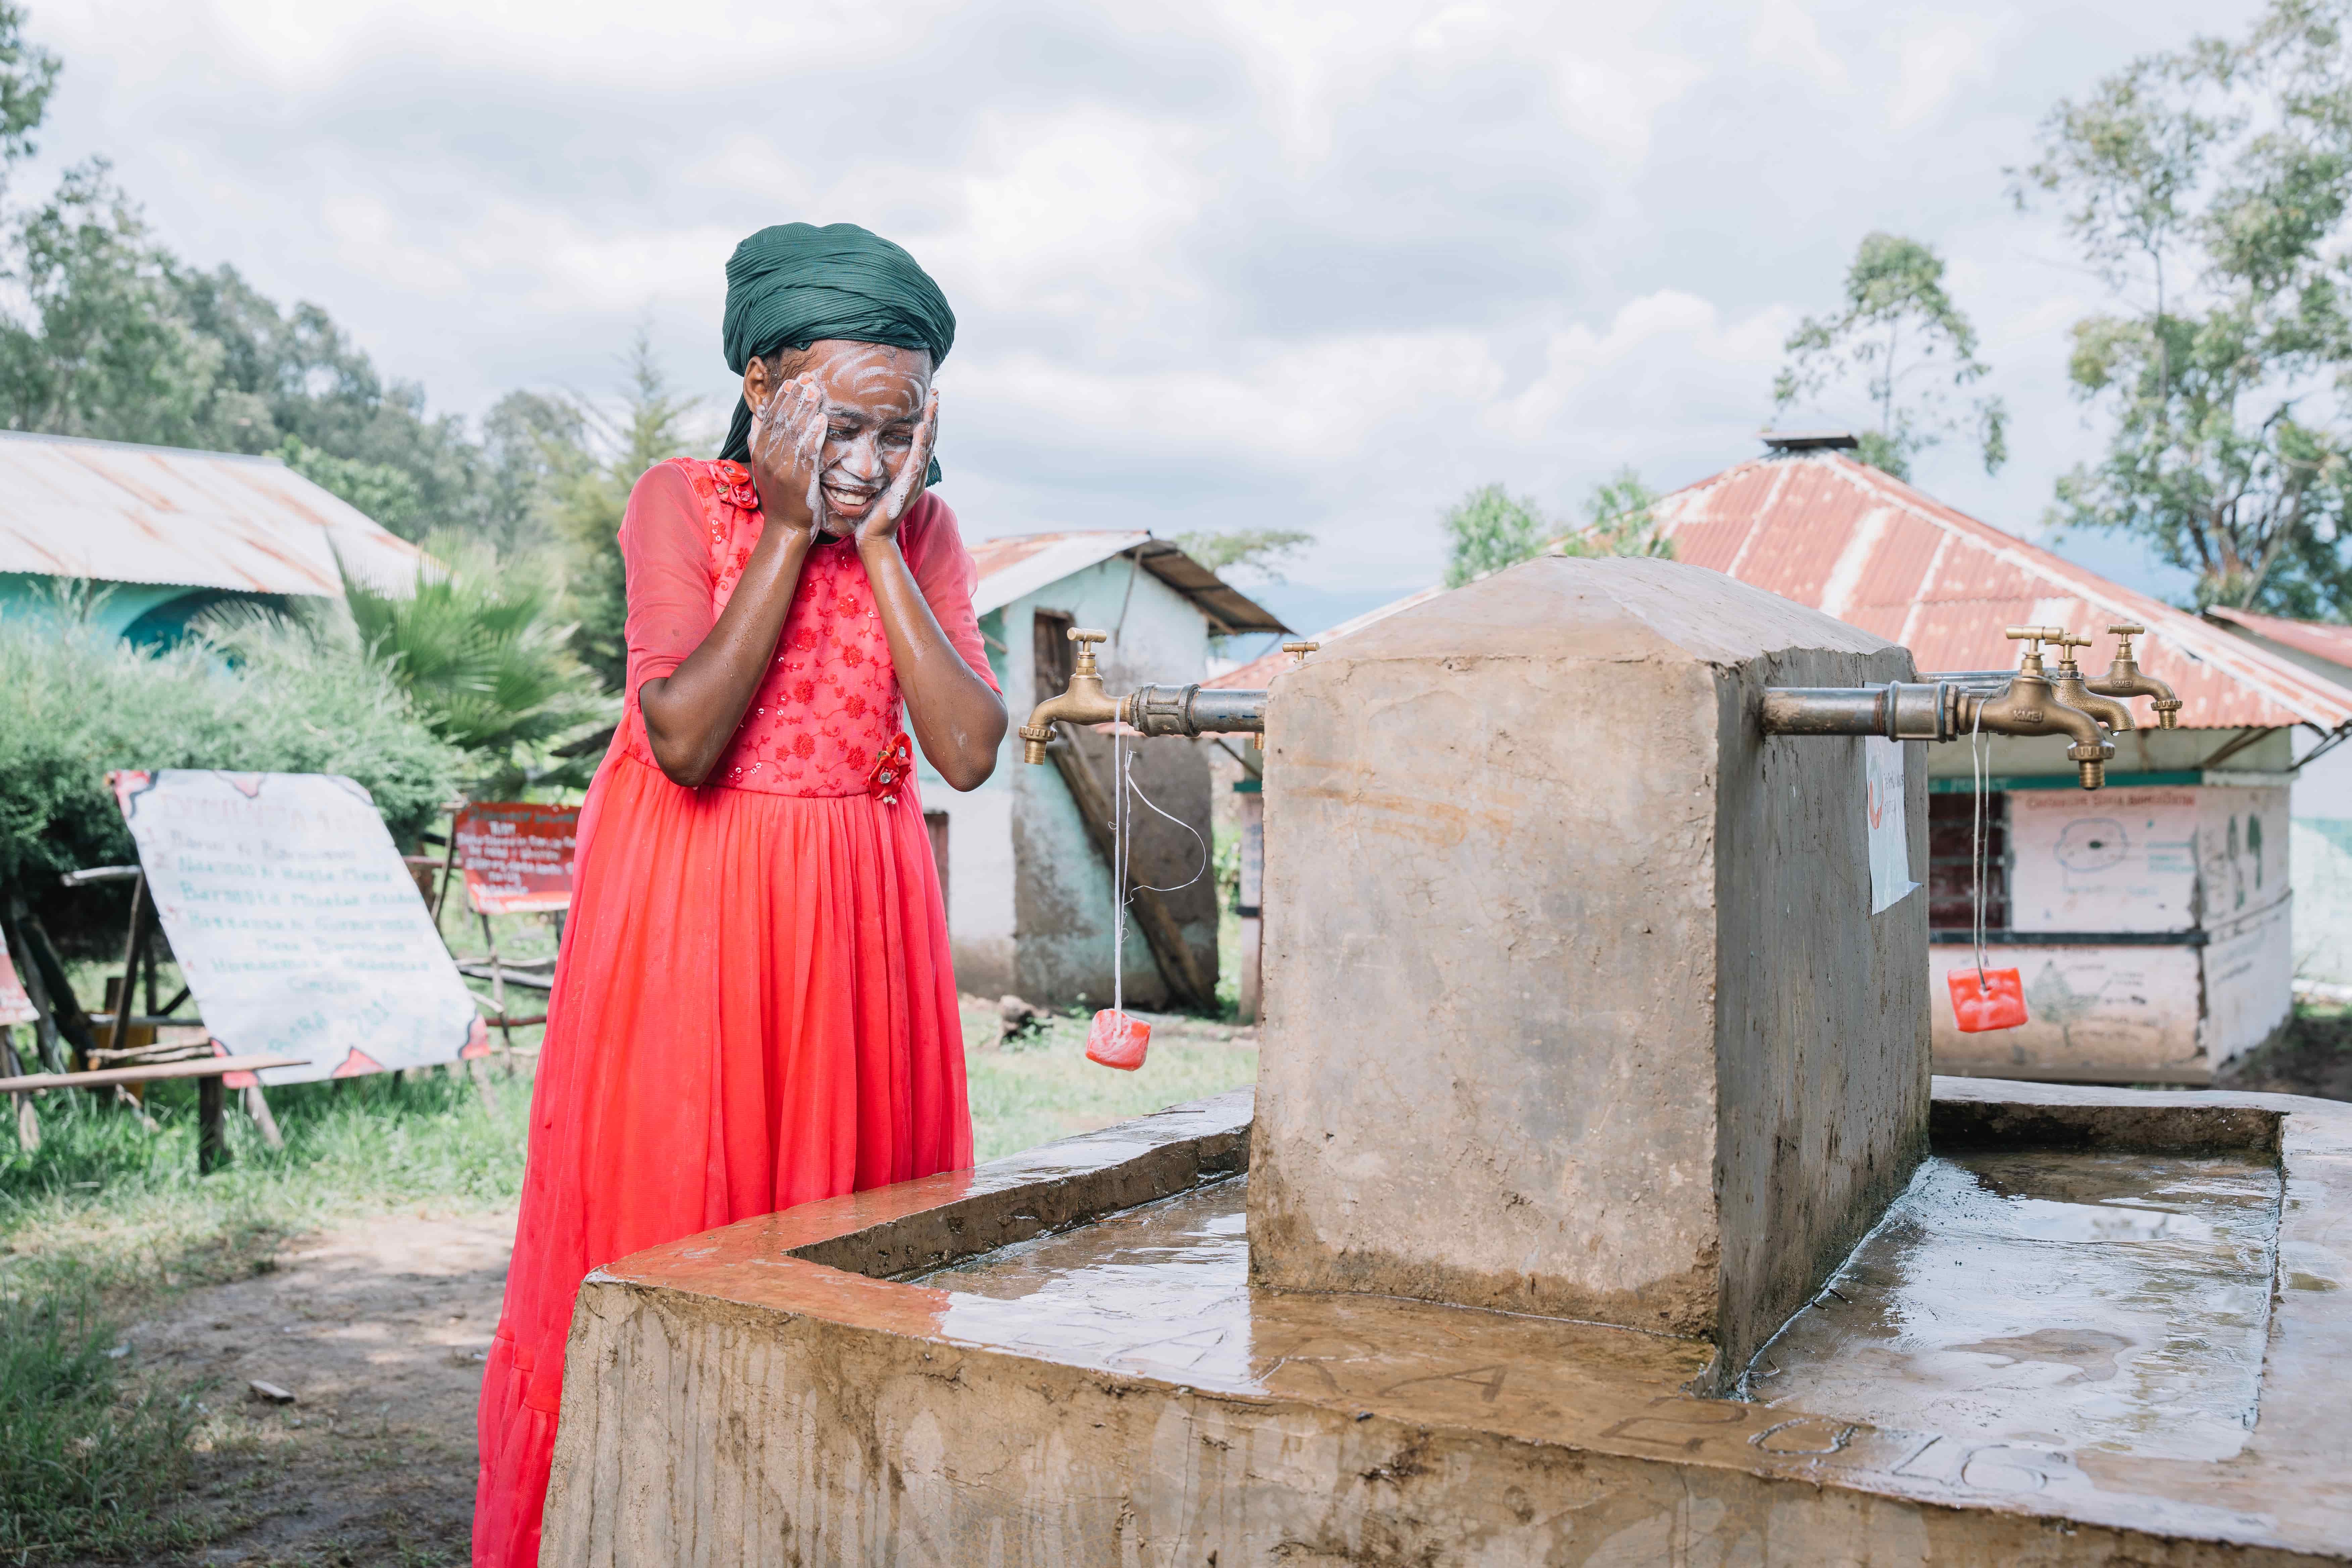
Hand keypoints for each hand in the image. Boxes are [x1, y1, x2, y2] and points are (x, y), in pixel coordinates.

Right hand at [747, 374, 827, 538]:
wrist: (786, 528)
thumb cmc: (781, 497)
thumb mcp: (764, 467)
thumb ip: (759, 442)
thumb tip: (757, 417)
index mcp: (760, 452)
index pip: (770, 419)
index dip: (782, 399)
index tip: (793, 382)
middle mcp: (769, 458)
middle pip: (782, 421)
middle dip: (795, 397)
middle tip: (807, 378)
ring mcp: (782, 468)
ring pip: (794, 433)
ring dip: (805, 410)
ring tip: (815, 391)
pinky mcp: (798, 479)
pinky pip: (807, 452)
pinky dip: (814, 434)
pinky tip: (822, 420)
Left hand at [858, 389, 939, 552]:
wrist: (873, 538)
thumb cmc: (871, 514)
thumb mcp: (879, 485)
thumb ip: (883, 470)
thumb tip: (875, 452)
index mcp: (910, 473)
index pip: (920, 442)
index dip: (925, 420)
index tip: (926, 400)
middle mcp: (917, 475)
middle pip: (929, 440)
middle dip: (932, 415)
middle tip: (935, 392)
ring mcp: (915, 482)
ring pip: (926, 446)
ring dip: (931, 423)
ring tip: (933, 402)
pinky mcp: (906, 488)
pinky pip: (915, 461)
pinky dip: (920, 443)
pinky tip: (922, 426)